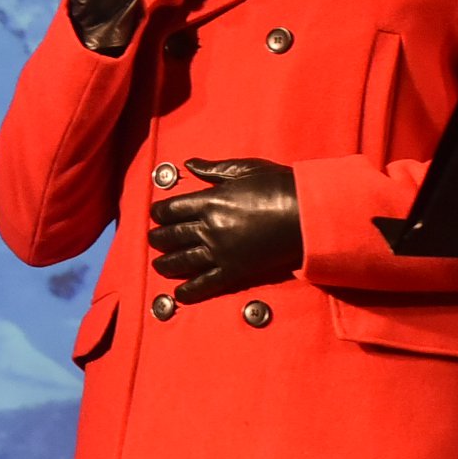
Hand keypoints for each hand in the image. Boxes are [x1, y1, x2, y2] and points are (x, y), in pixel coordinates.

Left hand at [148, 158, 302, 303]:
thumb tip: (189, 164)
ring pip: (183, 261)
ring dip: (166, 264)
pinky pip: (206, 284)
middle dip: (158, 238)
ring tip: (158, 265)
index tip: (155, 215)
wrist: (304, 214)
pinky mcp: (234, 271)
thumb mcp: (245, 169)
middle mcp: (210, 228)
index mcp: (210, 201)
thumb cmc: (278, 186)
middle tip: (153, 239)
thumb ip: (213, 169)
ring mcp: (220, 252)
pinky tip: (179, 294)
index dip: (159, 213)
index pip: (172, 209)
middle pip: (172, 236)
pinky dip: (190, 290)